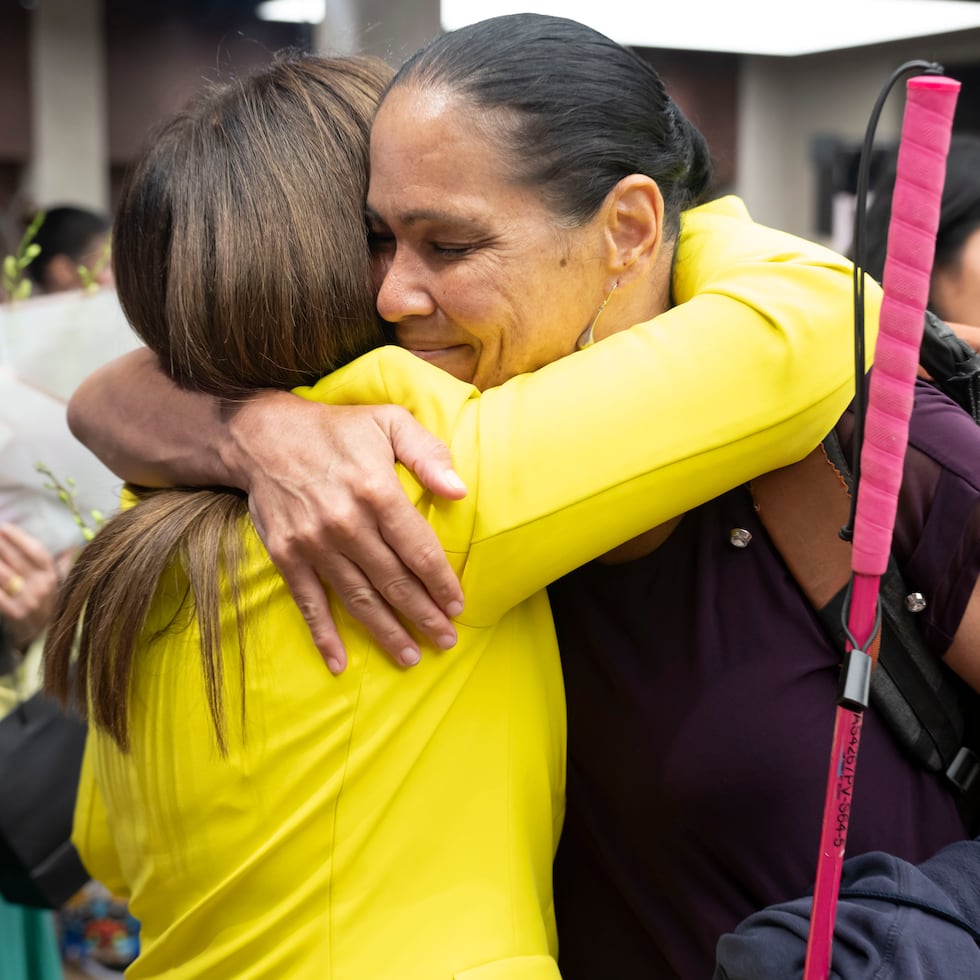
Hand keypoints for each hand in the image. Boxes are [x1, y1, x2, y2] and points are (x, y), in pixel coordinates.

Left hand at [0, 523, 60, 652]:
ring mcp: (29, 601)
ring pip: (4, 575)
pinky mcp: (14, 614)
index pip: (36, 551)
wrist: (40, 639)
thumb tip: (70, 547)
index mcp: (54, 576)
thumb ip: (61, 564)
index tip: (4, 526)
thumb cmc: (46, 605)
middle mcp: (43, 587)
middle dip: (0, 545)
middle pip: (16, 560)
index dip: (19, 537)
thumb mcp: (57, 584)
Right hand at [225, 393, 466, 673]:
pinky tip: (340, 663)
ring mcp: (314, 543)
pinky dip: (324, 635)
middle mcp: (346, 523)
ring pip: (358, 598)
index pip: (418, 549)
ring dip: (386, 632)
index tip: (457, 605)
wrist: (262, 434)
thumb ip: (427, 453)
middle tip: (446, 640)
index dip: (441, 582)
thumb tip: (459, 490)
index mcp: (377, 491)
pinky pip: (309, 602)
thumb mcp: (389, 421)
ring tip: (410, 657)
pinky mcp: (287, 555)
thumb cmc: (337, 429)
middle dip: (423, 615)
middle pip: (394, 581)